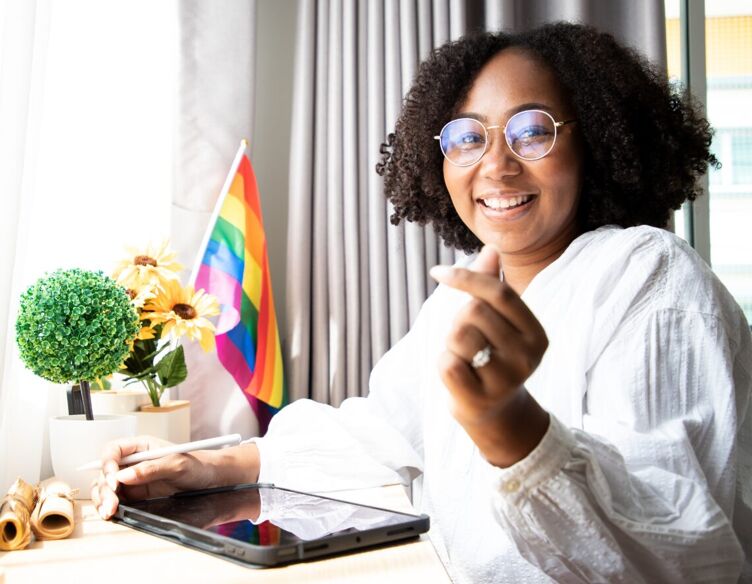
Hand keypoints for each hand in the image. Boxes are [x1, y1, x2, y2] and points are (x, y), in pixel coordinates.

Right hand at [91, 435, 217, 519]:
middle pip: (105, 472)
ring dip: (102, 499)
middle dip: (104, 487)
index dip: (108, 464)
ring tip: (108, 512)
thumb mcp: (177, 464)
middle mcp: (133, 462)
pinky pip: (115, 500)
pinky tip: (110, 514)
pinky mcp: (135, 495)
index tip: (114, 480)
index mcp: (141, 446)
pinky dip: (109, 507)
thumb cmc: (197, 465)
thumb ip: (151, 469)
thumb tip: (124, 476)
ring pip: (105, 487)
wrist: (210, 480)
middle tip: (111, 503)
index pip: (113, 450)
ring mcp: (132, 479)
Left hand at [430, 245, 549, 466]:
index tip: (437, 271)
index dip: (465, 277)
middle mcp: (527, 357)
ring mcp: (506, 381)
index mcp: (536, 333)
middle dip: (457, 319)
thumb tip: (491, 248)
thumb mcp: (497, 322)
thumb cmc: (491, 356)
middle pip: (473, 311)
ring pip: (458, 335)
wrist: (494, 413)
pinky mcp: (480, 400)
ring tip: (463, 357)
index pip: (499, 292)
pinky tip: (459, 376)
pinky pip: (447, 364)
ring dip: (450, 342)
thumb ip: (492, 286)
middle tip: (465, 339)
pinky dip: (444, 364)